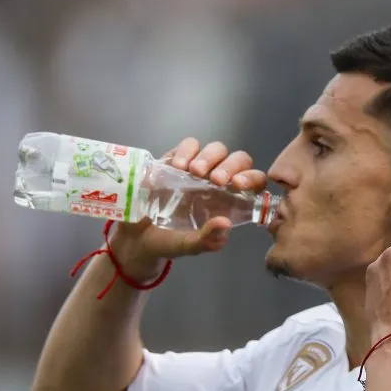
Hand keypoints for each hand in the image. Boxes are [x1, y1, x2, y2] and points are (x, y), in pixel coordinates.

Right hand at [108, 137, 266, 278]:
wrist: (136, 236)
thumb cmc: (169, 242)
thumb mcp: (189, 246)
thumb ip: (208, 240)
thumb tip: (226, 223)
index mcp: (229, 201)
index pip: (254, 182)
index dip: (252, 179)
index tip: (237, 185)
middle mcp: (218, 182)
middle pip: (238, 160)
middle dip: (231, 166)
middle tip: (215, 180)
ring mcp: (198, 169)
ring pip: (216, 149)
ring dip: (209, 157)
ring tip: (194, 172)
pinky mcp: (176, 159)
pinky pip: (189, 145)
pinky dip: (186, 151)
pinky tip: (178, 166)